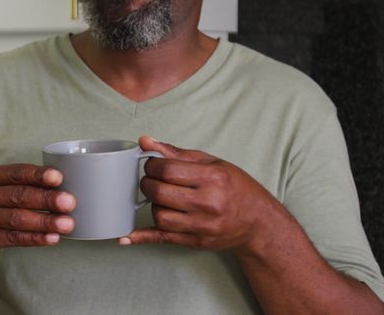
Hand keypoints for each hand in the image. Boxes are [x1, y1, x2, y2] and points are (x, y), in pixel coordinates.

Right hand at [0, 164, 75, 267]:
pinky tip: (52, 238)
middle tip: (69, 202)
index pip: (16, 173)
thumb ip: (14, 184)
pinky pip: (14, 239)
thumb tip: (57, 186)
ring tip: (67, 223)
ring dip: (46, 221)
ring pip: (18, 219)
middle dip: (47, 199)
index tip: (58, 178)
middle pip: (19, 196)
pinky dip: (35, 238)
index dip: (38, 175)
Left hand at [119, 136, 281, 253]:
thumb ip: (176, 153)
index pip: (167, 170)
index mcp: (212, 179)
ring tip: (161, 198)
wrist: (258, 221)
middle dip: (147, 184)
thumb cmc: (235, 187)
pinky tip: (126, 237)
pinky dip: (141, 238)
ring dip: (152, 205)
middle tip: (151, 180)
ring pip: (159, 216)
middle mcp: (208, 203)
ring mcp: (202, 226)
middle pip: (159, 193)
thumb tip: (145, 141)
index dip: (151, 166)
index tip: (152, 165)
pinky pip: (163, 239)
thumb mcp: (212, 163)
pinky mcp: (196, 242)